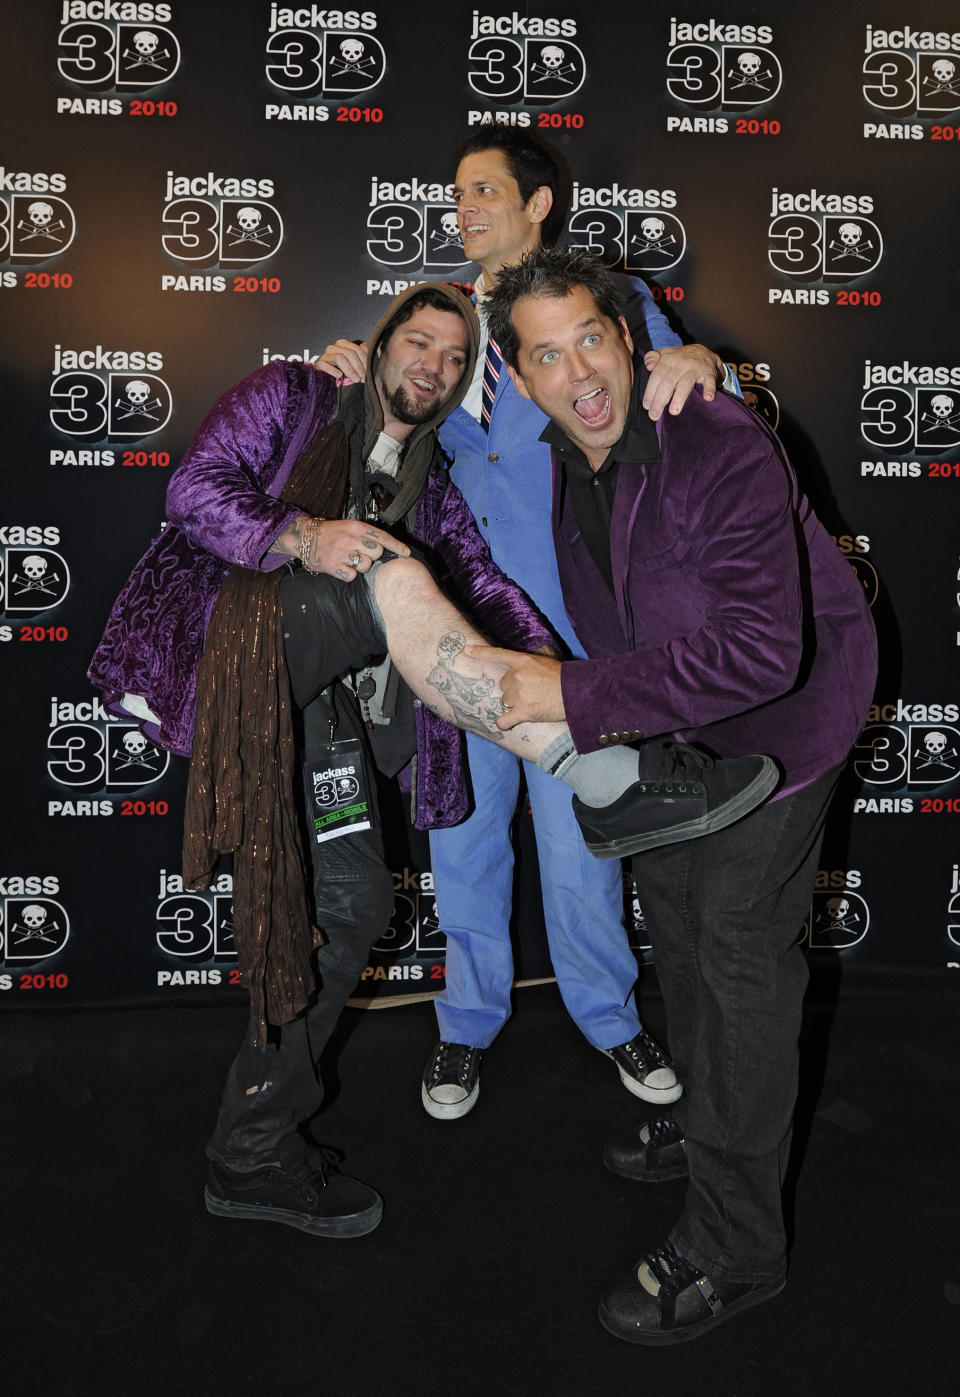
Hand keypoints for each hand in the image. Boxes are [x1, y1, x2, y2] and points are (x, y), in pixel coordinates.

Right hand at [278, 515, 409, 579]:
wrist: (304, 537)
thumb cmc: (330, 533)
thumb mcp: (348, 526)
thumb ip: (365, 534)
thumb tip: (386, 546)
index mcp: (356, 527)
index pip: (382, 536)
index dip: (397, 545)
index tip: (407, 553)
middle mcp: (350, 538)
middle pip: (377, 552)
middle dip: (372, 555)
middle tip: (360, 553)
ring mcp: (342, 552)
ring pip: (366, 565)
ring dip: (361, 566)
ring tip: (349, 560)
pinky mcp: (334, 566)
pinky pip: (353, 576)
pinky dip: (349, 574)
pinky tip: (342, 567)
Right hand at [313, 339, 368, 385]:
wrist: (325, 377)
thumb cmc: (340, 369)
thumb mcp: (353, 362)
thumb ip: (361, 355)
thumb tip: (367, 348)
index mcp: (343, 344)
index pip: (357, 350)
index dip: (364, 362)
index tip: (367, 373)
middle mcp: (334, 347)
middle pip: (350, 353)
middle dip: (358, 367)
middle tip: (362, 378)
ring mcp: (326, 355)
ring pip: (339, 358)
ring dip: (349, 370)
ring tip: (355, 380)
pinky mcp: (319, 363)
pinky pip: (325, 365)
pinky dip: (333, 370)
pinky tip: (339, 376)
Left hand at [463, 645, 564, 729]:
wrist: (576, 692)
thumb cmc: (564, 678)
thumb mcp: (545, 662)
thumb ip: (528, 666)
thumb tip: (518, 674)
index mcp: (523, 661)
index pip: (497, 654)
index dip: (480, 652)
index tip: (466, 650)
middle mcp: (517, 676)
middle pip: (503, 685)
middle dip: (513, 689)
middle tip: (530, 692)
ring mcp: (519, 694)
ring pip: (505, 701)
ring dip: (514, 704)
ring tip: (532, 703)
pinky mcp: (523, 712)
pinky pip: (504, 720)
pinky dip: (505, 723)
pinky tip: (508, 723)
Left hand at [642, 344, 724, 420]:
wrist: (703, 351)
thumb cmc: (679, 358)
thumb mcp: (664, 353)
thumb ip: (651, 357)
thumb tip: (648, 366)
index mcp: (668, 359)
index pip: (657, 376)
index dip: (650, 391)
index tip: (647, 406)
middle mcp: (681, 363)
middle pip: (669, 382)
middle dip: (660, 400)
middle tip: (654, 415)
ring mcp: (696, 368)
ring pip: (686, 383)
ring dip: (679, 397)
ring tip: (673, 411)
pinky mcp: (709, 373)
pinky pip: (710, 380)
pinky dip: (709, 389)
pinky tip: (707, 398)